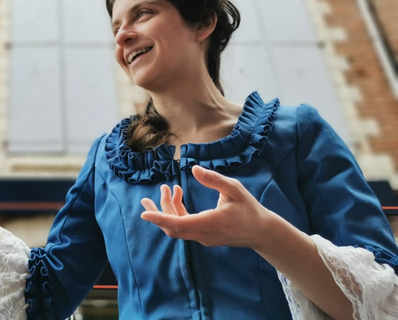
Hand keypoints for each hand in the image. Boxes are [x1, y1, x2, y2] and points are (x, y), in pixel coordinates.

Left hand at [140, 165, 273, 248]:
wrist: (261, 232)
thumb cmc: (249, 208)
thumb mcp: (235, 189)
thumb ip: (214, 179)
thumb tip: (193, 169)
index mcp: (211, 222)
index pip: (180, 224)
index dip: (161, 218)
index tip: (144, 213)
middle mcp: (204, 233)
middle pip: (172, 228)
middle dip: (157, 212)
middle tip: (145, 199)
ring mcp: (203, 237)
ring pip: (176, 228)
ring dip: (167, 210)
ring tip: (166, 189)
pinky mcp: (203, 236)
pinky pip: (184, 226)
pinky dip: (177, 212)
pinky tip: (177, 196)